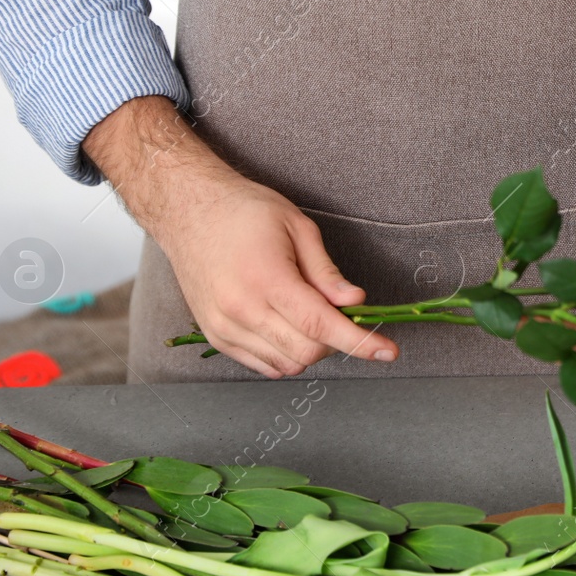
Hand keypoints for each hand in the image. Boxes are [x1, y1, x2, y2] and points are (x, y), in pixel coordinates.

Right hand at [84, 97, 397, 377]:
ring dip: (311, 348)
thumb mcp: (297, 227)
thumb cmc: (245, 211)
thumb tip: (355, 303)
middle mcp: (242, 310)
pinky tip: (289, 326)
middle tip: (340, 311)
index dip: (360, 342)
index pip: (322, 326)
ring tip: (308, 311)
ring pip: (286, 364)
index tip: (388, 352)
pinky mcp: (215, 336)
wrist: (188, 211)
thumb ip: (326, 272)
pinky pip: (263, 365)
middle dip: (335, 341)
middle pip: (307, 352)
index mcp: (266, 279)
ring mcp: (225, 327)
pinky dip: (286, 354)